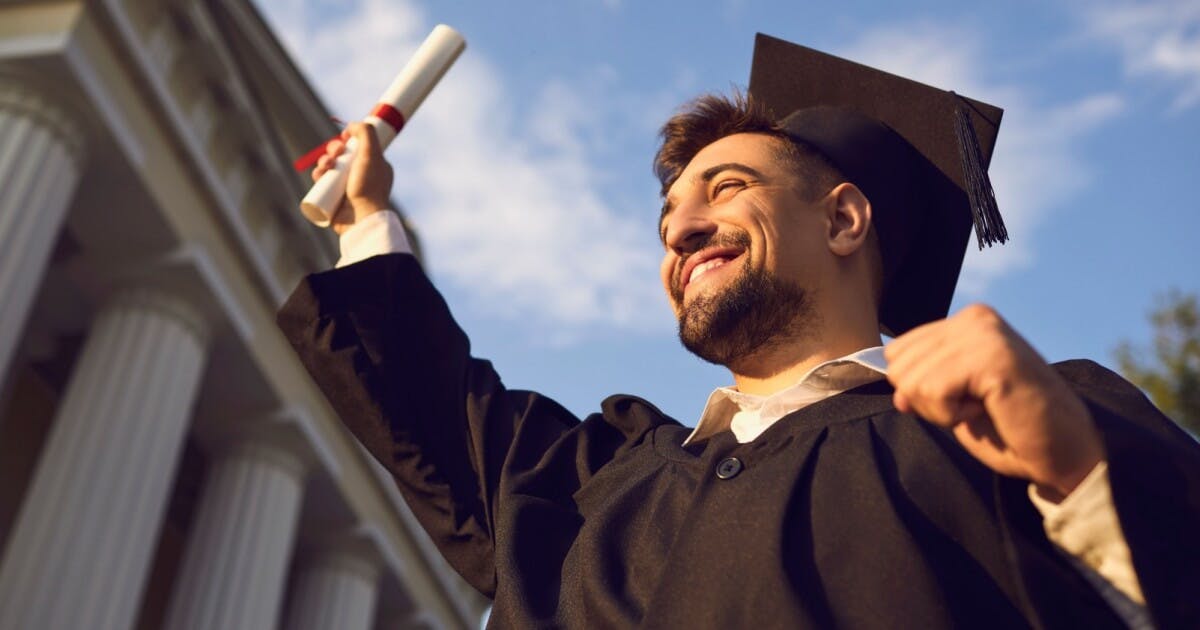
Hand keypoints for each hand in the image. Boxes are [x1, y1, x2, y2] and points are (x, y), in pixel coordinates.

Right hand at [313, 122, 393, 234]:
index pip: (358, 147)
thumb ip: (366, 133)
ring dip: (323, 161)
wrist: (361, 218)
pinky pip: (321, 182)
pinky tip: (319, 175)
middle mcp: (361, 176)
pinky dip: (318, 175)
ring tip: (326, 167)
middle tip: (335, 154)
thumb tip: (352, 125)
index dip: (349, 140)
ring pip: (329, 167)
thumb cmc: (369, 187)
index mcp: (374, 166)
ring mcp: (347, 188)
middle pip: (342, 155)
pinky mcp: (334, 198)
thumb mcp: (372, 154)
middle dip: (334, 149)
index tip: (345, 137)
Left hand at [884, 304, 1103, 501]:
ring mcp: (984, 333)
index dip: (919, 389)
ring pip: (911, 382)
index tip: (963, 399)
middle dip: (927, 400)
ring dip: (942, 410)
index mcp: (966, 321)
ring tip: (985, 407)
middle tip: (975, 406)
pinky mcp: (992, 357)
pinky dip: (952, 415)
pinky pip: (933, 391)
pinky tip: (989, 409)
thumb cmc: (1012, 429)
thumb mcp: (955, 402)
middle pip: (898, 367)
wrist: (1064, 453)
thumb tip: (896, 388)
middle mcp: (975, 318)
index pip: (896, 352)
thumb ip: (923, 386)